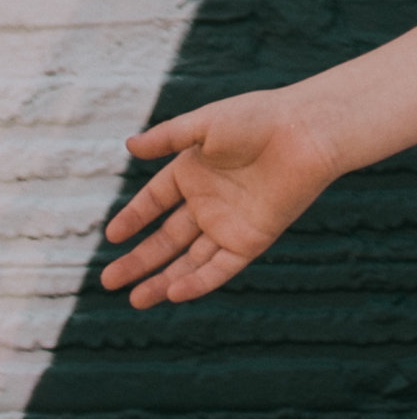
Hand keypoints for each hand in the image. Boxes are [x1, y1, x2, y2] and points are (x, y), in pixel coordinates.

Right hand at [100, 91, 345, 308]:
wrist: (307, 133)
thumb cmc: (259, 118)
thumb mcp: (206, 124)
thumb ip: (168, 137)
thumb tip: (128, 146)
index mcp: (194, 171)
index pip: (155, 201)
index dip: (133, 218)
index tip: (112, 236)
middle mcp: (209, 201)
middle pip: (166, 238)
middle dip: (139, 260)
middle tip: (107, 281)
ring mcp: (229, 223)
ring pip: (189, 260)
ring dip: (162, 280)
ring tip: (134, 299)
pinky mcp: (252, 239)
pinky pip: (220, 267)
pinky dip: (198, 282)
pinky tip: (173, 293)